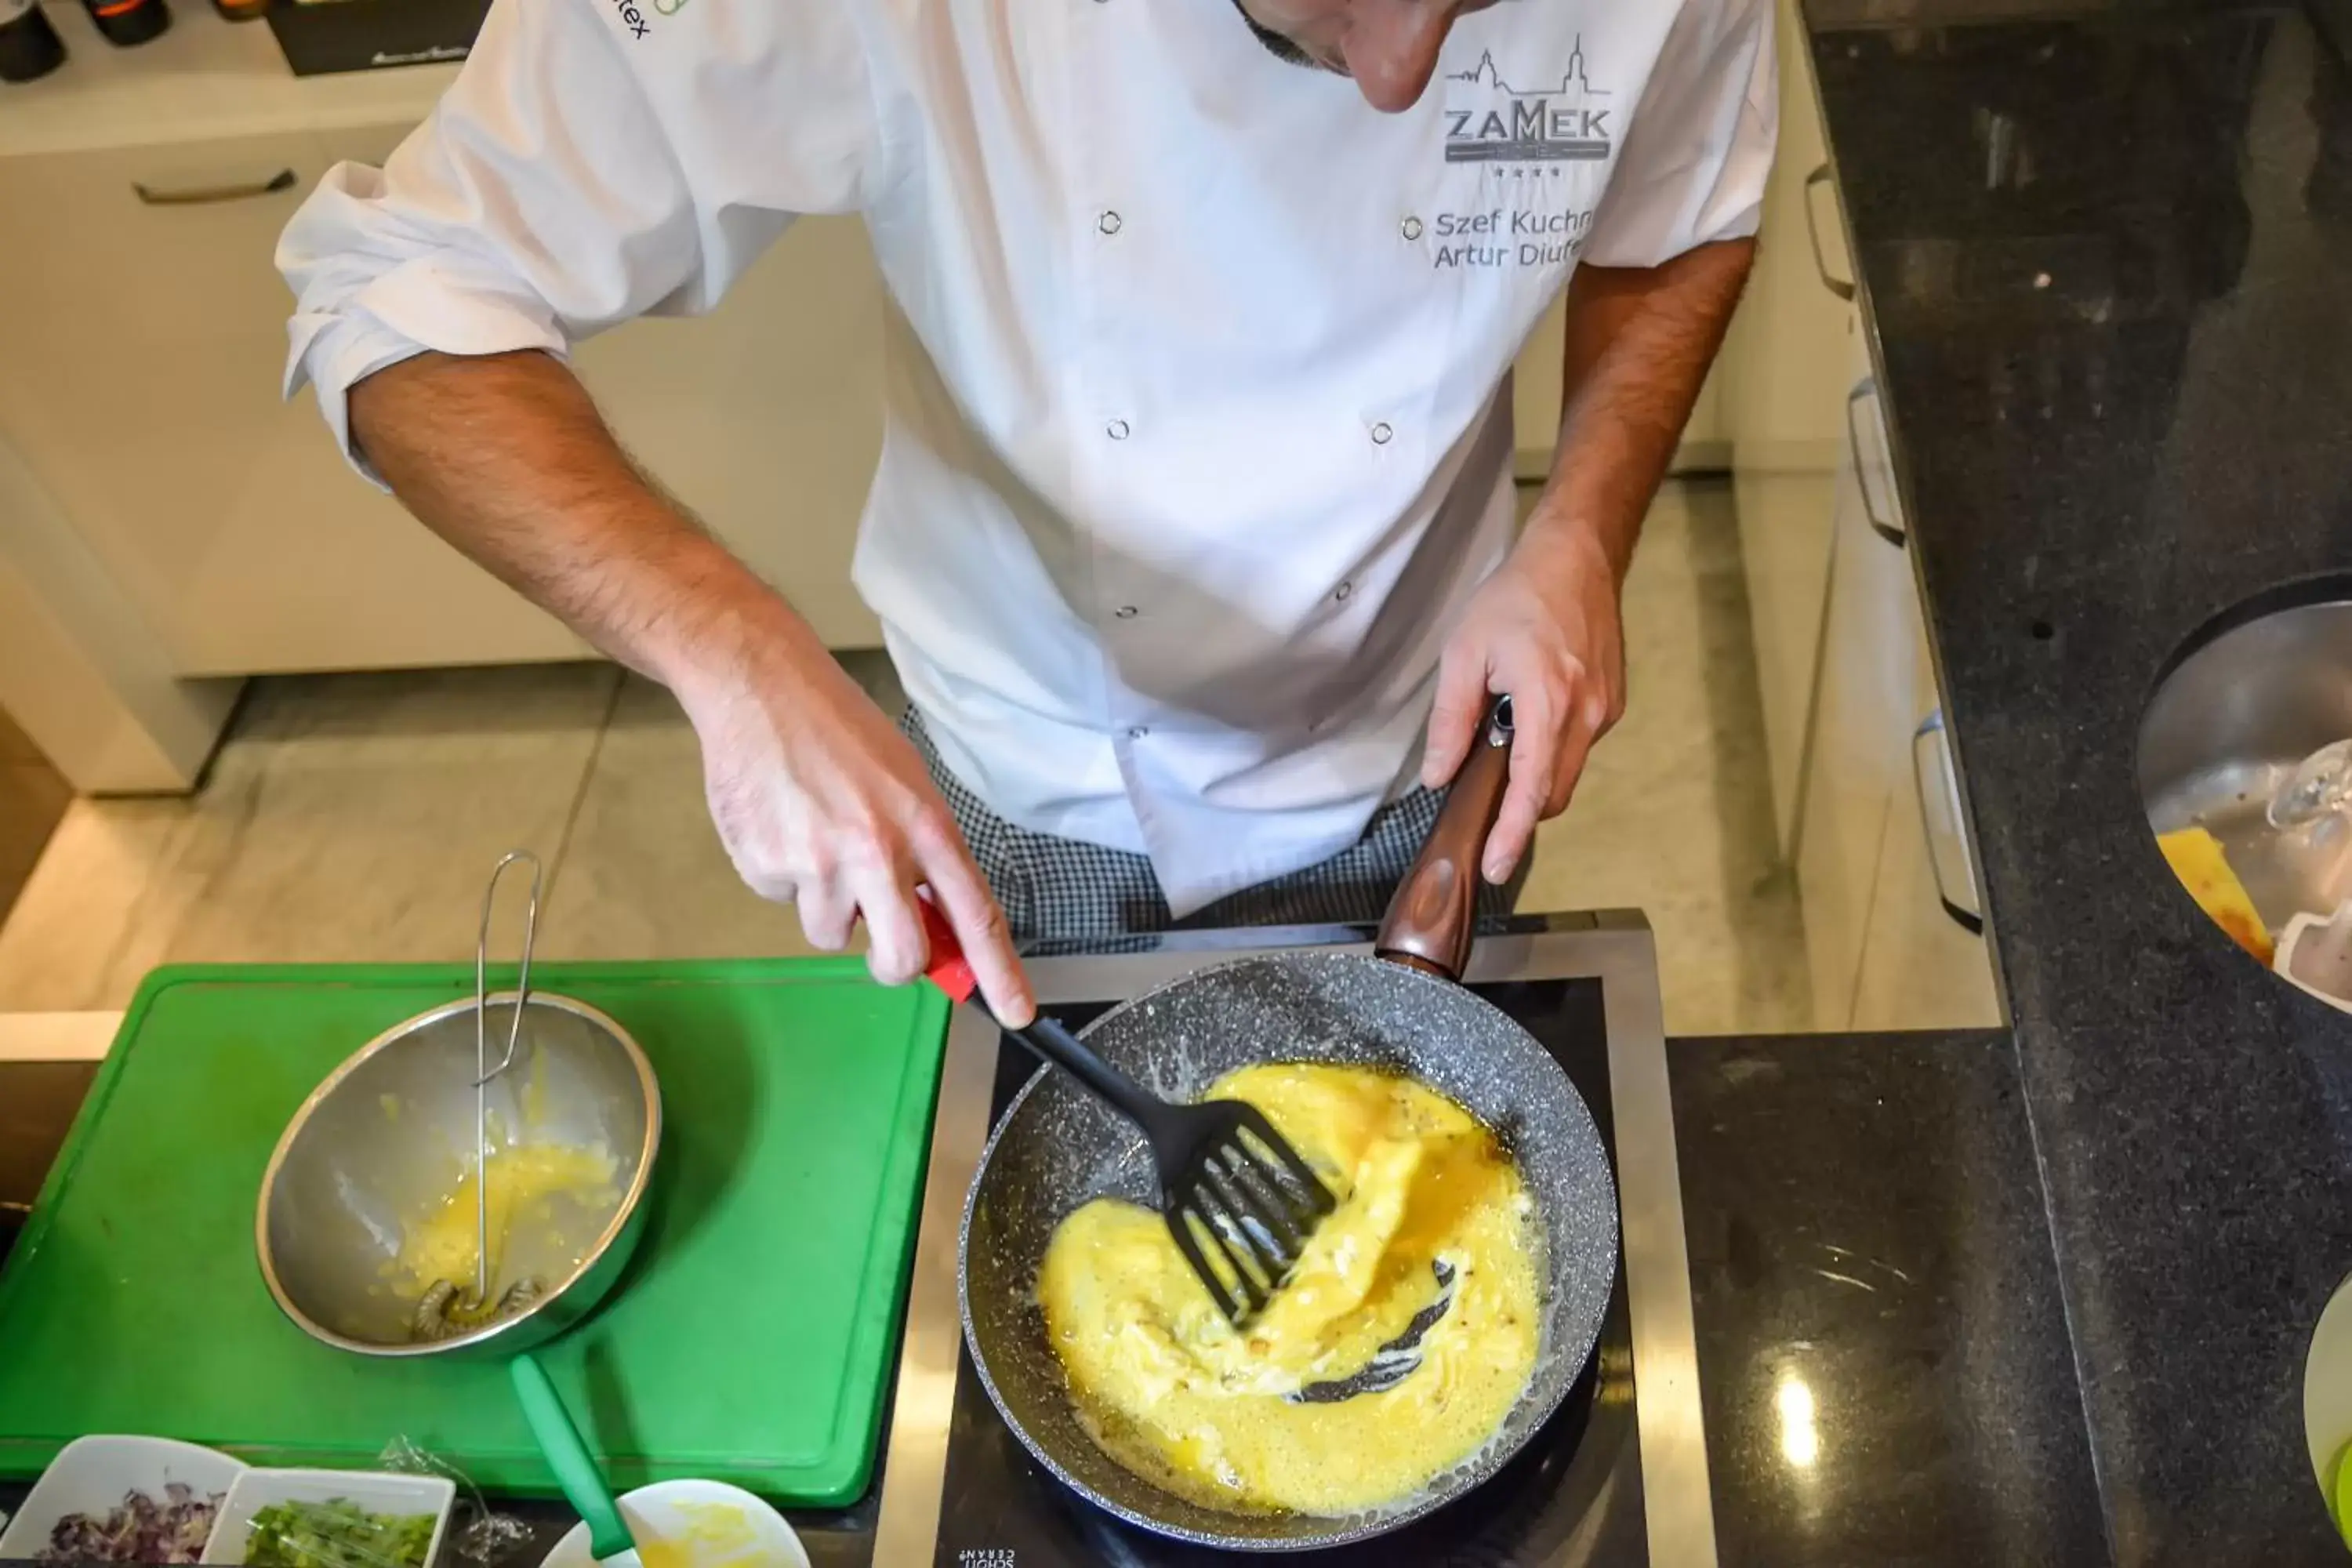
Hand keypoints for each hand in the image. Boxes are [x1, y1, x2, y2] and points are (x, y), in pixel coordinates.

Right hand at [674, 636, 1034, 1024]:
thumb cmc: (840, 731)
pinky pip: (782, 901)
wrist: (760, 688)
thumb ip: (923, 854)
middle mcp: (877, 852)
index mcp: (925, 827)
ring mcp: (817, 865)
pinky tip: (780, 823)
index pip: (975, 912)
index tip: (1015, 1012)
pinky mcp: (765, 867)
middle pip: (900, 957)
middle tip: (880, 943)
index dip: (998, 970)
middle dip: (892, 963)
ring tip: (814, 837)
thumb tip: (935, 922)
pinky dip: (782, 874)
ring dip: (826, 903)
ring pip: (829, 932)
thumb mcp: (905, 783)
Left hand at [1421, 521, 1626, 882]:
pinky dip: (1551, 751)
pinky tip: (1528, 720)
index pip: (1531, 788)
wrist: (1576, 559)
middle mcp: (1585, 712)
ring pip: (1567, 773)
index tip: (1495, 867)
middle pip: (1553, 794)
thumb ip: (1451, 721)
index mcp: (1546, 699)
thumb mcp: (1464, 653)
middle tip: (1485, 818)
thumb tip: (1440, 776)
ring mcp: (1605, 710)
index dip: (1511, 834)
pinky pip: (1578, 747)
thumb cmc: (1516, 598)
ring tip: (1502, 744)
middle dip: (1520, 814)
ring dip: (1535, 778)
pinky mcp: (1612, 703)